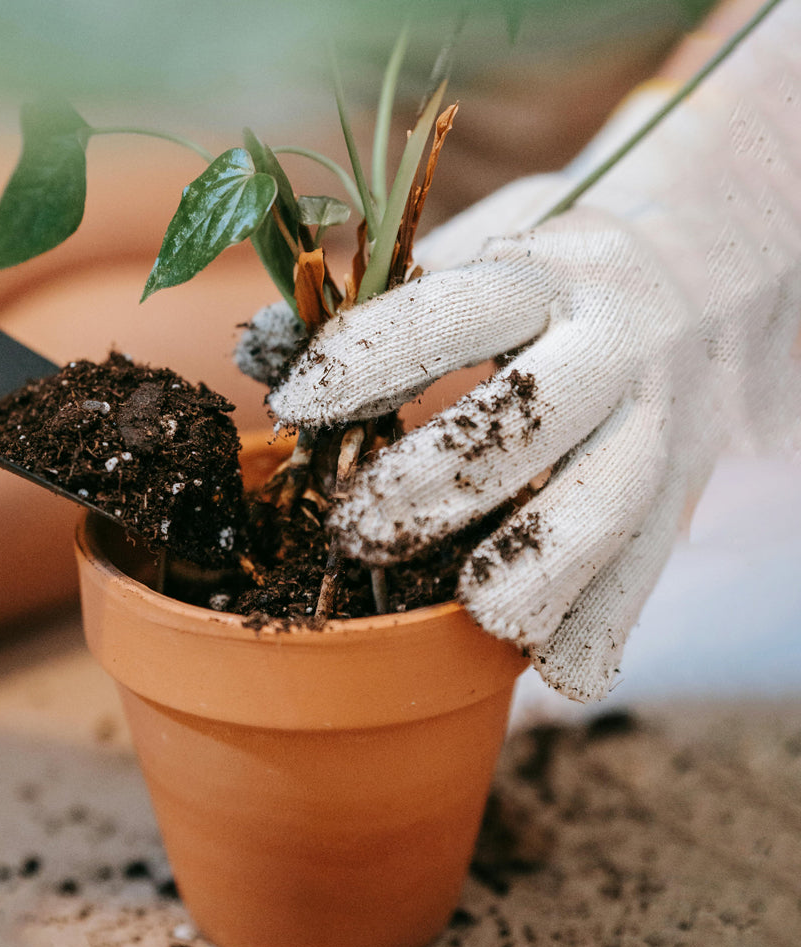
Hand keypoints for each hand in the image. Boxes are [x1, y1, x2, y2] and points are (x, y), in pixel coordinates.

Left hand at [266, 2, 800, 700]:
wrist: (720, 263)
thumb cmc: (565, 269)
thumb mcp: (485, 245)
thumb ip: (381, 300)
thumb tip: (258, 349)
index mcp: (548, 275)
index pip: (449, 317)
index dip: (363, 364)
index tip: (293, 406)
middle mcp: (615, 345)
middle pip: (527, 423)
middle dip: (433, 487)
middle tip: (354, 533)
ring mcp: (663, 421)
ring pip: (606, 506)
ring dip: (529, 570)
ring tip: (466, 608)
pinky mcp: (689, 485)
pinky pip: (651, 567)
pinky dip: (602, 626)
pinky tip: (551, 668)